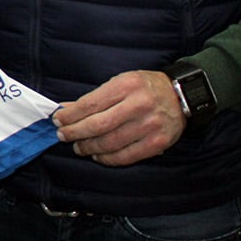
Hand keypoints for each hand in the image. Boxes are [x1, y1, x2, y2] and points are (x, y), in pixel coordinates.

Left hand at [53, 70, 186, 165]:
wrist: (182, 95)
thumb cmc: (145, 87)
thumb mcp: (121, 82)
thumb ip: (95, 98)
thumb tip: (66, 110)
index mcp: (126, 85)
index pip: (90, 104)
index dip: (70, 115)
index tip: (58, 120)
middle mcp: (139, 105)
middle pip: (98, 125)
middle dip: (75, 133)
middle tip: (63, 136)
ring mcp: (150, 125)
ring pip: (110, 143)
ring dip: (89, 148)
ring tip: (79, 147)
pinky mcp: (157, 142)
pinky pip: (126, 156)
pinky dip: (108, 158)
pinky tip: (98, 156)